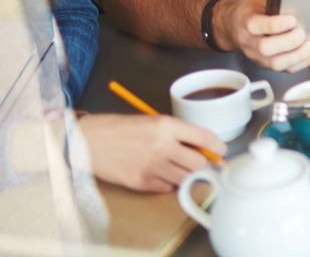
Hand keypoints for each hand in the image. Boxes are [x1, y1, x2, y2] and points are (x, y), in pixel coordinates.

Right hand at [78, 113, 225, 192]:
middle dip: (203, 164)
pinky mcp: (141, 183)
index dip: (218, 146)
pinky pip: (166, 188)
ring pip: (185, 179)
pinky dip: (167, 184)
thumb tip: (201, 147)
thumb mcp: (151, 122)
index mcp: (166, 125)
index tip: (222, 151)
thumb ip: (176, 133)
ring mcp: (152, 167)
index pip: (204, 137)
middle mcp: (162, 146)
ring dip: (186, 176)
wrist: (87, 142)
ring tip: (177, 168)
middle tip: (199, 163)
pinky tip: (158, 174)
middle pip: (199, 163)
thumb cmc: (119, 128)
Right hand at [221, 0, 309, 71]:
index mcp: (245, 22)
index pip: (256, 26)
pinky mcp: (267, 64)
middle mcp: (249, 42)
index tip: (292, 19)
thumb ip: (276, 2)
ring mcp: (257, 56)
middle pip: (265, 49)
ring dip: (298, 56)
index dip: (276, 24)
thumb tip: (301, 2)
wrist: (233, 27)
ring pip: (276, 64)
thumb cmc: (250, 11)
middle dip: (288, 42)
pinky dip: (303, 62)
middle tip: (302, 33)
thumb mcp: (259, 0)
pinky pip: (285, 69)